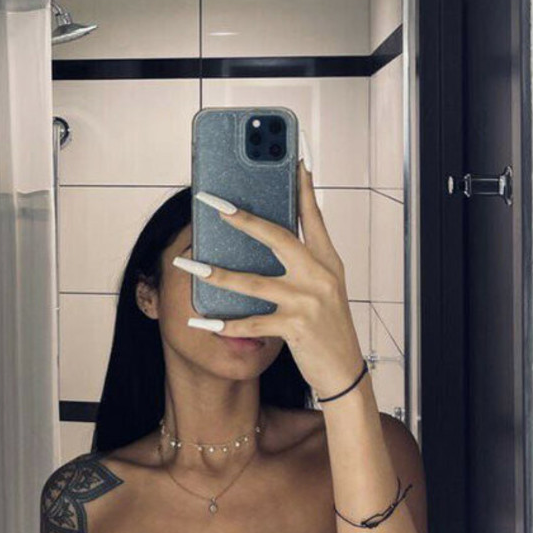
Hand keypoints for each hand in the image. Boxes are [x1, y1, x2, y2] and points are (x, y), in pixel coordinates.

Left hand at [184, 161, 366, 398]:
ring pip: (253, 282)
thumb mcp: (324, 287)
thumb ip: (303, 261)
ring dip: (215, 274)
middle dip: (242, 219)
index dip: (303, 188)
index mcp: (327, 260)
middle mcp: (319, 275)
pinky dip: (224, 323)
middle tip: (214, 204)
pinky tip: (202, 321)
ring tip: (187, 264)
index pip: (313, 216)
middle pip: (276, 237)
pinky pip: (251, 322)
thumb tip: (268, 236)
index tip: (294, 161)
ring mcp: (308, 301)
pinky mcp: (296, 327)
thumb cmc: (328, 326)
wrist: (345, 372)